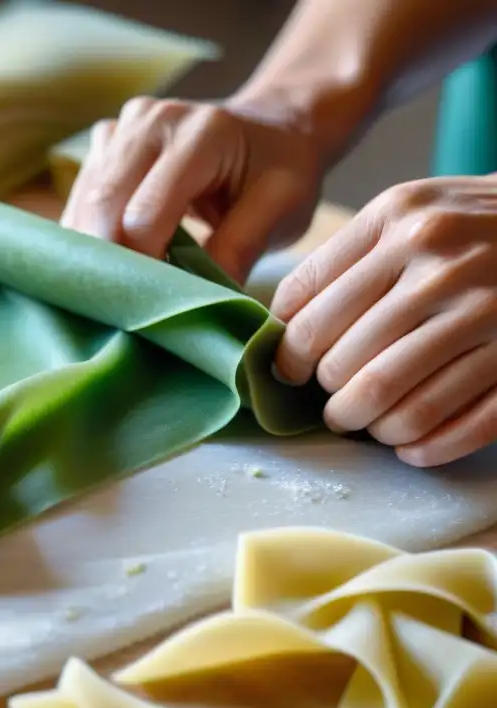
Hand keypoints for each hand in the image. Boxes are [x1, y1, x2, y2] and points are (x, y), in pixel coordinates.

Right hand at [60, 96, 324, 283]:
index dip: (143, 268)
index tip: (156, 307)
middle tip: (123, 310)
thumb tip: (201, 302)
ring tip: (115, 291)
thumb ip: (241, 248)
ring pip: (84, 203)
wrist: (271, 125)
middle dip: (107, 264)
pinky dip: (88, 236)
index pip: (145, 214)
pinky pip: (81, 197)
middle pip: (102, 206)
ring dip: (91, 253)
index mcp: (201, 133)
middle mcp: (151, 120)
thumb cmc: (281, 169)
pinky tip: (107, 263)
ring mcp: (123, 127)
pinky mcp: (105, 141)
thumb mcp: (282, 208)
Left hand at [272, 176, 496, 466]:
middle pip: (342, 362)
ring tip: (364, 422)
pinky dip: (424, 447)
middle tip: (331, 401)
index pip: (309, 311)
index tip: (288, 370)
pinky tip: (410, 445)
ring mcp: (487, 311)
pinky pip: (460, 425)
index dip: (287, 353)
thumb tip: (279, 327)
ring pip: (390, 399)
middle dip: (325, 395)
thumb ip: (343, 262)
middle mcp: (440, 263)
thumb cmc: (468, 225)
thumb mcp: (405, 213)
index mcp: (397, 220)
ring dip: (365, 424)